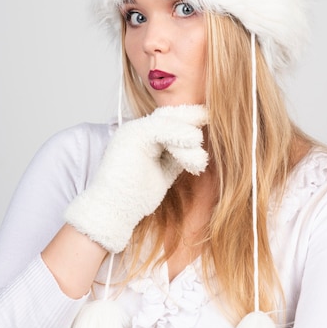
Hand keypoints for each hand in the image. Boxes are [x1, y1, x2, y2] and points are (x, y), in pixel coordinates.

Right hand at [64, 104, 207, 252]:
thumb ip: (177, 157)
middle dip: (194, 119)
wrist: (112, 211)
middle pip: (172, 116)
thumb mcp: (164, 172)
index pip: (171, 121)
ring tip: (200, 159)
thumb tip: (198, 149)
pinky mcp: (134, 135)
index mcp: (143, 136)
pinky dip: (180, 138)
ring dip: (190, 138)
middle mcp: (138, 128)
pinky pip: (163, 128)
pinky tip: (193, 148)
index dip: (192, 120)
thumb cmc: (134, 197)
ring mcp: (134, 129)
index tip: (212, 121)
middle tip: (214, 119)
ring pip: (171, 122)